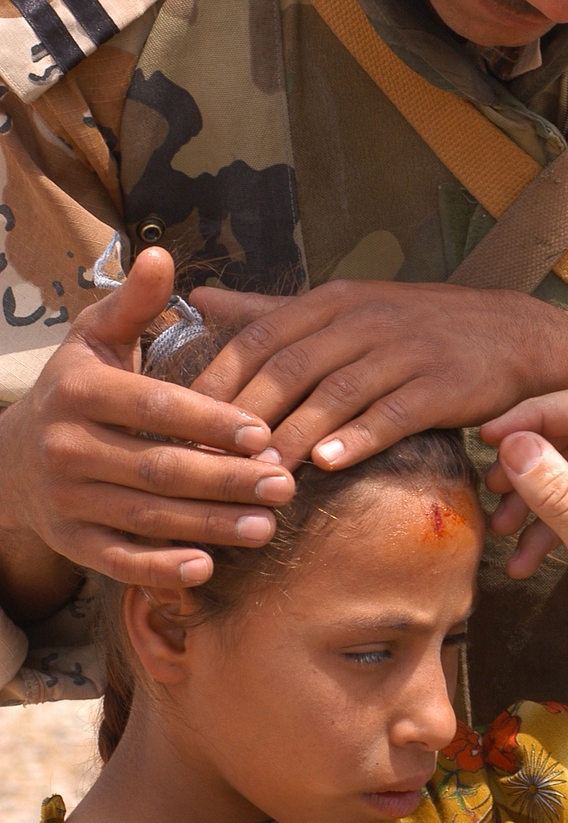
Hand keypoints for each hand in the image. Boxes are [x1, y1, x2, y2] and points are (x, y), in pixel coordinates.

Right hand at [0, 247, 294, 600]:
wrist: (11, 457)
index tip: (263, 432)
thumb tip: (161, 253)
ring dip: (208, 526)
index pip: (153, 407)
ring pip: (145, 517)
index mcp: (80, 390)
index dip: (209, 422)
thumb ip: (136, 302)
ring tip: (266, 526)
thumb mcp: (96, 336)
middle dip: (224, 481)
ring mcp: (65, 499)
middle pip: (157, 469)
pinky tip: (206, 568)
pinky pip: (116, 560)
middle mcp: (66, 447)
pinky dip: (158, 569)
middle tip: (284, 486)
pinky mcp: (69, 541)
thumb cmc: (77, 386)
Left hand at [189, 280, 567, 468]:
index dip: (218, 382)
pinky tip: (329, 465)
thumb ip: (272, 309)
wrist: (514, 334)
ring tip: (260, 476)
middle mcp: (364, 318)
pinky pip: (391, 413)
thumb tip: (199, 299)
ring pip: (334, 394)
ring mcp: (404, 350)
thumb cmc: (420, 328)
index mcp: (333, 300)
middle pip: (288, 368)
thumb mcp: (346, 305)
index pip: (258, 337)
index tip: (183, 425)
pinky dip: (357, 438)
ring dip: (293, 437)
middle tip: (208, 463)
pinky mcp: (440, 384)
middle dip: (245, 418)